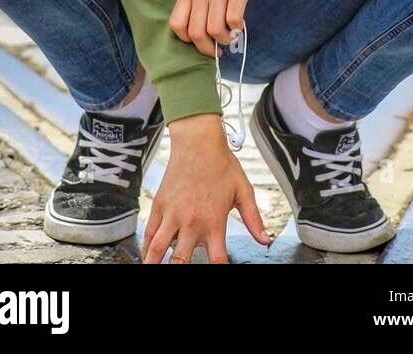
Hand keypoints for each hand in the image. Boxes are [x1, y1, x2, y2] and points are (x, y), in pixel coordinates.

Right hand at [141, 114, 272, 263]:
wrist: (198, 141)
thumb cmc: (222, 164)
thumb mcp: (244, 191)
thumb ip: (254, 219)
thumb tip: (265, 241)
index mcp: (214, 222)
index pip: (217, 261)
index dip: (220, 271)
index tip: (220, 272)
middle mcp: (191, 222)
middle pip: (182, 261)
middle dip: (181, 271)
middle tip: (183, 271)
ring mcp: (172, 214)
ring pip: (158, 249)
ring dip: (155, 264)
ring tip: (155, 270)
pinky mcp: (159, 205)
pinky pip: (148, 232)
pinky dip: (146, 248)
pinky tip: (148, 256)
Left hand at [169, 0, 265, 57]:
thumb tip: (200, 24)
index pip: (176, 24)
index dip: (187, 39)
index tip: (198, 41)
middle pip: (196, 33)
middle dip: (206, 48)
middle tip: (216, 49)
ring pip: (215, 31)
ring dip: (224, 41)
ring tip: (230, 37)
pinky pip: (234, 20)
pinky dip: (237, 28)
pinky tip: (239, 24)